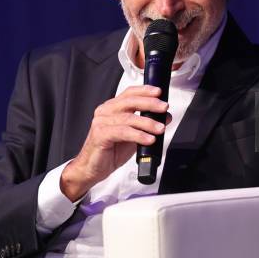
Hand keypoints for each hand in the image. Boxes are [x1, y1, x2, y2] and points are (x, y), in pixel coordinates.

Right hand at [60, 85, 171, 200]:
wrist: (92, 169)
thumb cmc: (110, 151)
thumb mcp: (134, 135)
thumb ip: (148, 125)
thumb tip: (166, 117)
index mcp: (112, 108)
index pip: (129, 93)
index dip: (145, 90)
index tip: (159, 92)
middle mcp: (105, 112)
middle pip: (130, 102)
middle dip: (149, 103)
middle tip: (164, 107)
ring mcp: (101, 122)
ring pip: (128, 118)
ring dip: (147, 123)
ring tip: (160, 128)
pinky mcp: (100, 135)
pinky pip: (123, 132)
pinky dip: (138, 135)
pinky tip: (149, 139)